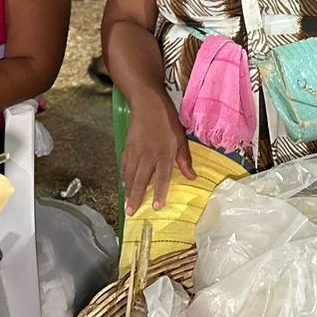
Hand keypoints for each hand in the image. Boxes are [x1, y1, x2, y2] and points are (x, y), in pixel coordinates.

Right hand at [122, 96, 194, 214]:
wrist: (147, 104)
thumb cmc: (167, 120)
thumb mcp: (181, 138)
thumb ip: (185, 159)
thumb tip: (192, 177)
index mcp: (164, 153)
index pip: (162, 177)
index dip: (160, 193)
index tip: (157, 208)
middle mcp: (148, 155)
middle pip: (141, 180)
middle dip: (136, 198)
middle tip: (131, 212)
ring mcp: (136, 152)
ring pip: (131, 175)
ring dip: (129, 191)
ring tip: (127, 205)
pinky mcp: (127, 147)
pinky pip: (125, 166)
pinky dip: (124, 177)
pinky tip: (125, 185)